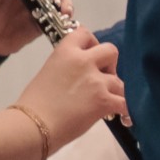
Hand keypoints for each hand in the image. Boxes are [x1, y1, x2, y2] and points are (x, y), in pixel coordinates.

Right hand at [17, 30, 124, 150]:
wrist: (33, 126)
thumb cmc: (34, 104)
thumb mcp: (48, 72)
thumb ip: (67, 67)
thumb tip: (80, 77)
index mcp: (65, 51)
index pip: (85, 33)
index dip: (92, 44)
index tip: (91, 56)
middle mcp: (83, 61)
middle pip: (111, 51)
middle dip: (110, 65)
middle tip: (102, 79)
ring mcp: (96, 81)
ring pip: (121, 81)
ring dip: (116, 92)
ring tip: (107, 103)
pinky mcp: (104, 100)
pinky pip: (126, 103)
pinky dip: (126, 111)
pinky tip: (123, 116)